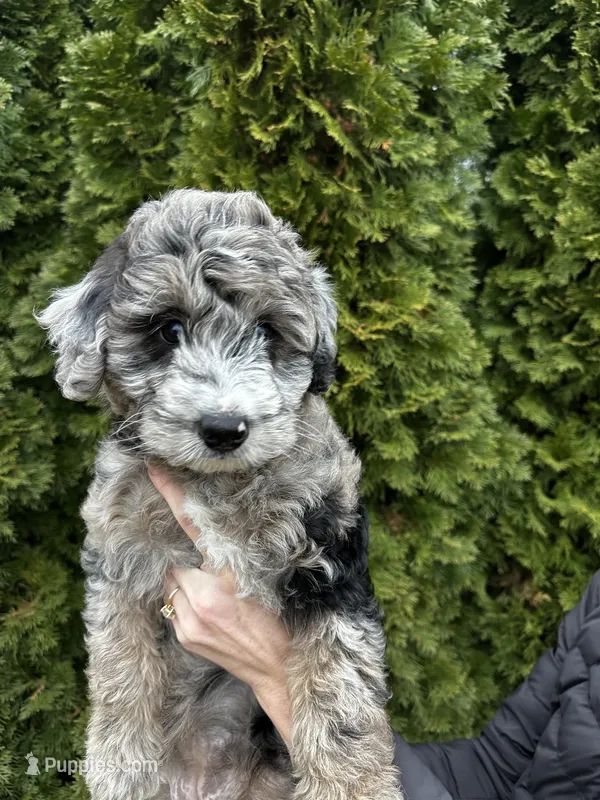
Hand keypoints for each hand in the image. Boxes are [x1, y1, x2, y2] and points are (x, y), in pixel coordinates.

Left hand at [148, 467, 292, 747]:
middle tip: (212, 565)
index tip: (155, 470)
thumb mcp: (270, 577)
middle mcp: (203, 599)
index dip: (173, 495)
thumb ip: (239, 554)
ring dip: (186, 579)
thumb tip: (213, 533)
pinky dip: (187, 599)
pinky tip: (213, 610)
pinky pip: (175, 605)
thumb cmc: (284, 619)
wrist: (282, 671)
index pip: (193, 526)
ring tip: (216, 592)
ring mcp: (190, 621)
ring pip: (173, 582)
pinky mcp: (185, 636)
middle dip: (188, 558)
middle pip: (177, 558)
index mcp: (228, 577)